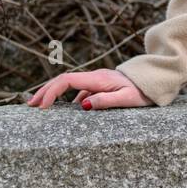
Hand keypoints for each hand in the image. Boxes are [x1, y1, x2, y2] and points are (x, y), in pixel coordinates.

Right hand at [26, 68, 153, 109]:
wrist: (155, 80)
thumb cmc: (143, 91)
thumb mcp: (127, 99)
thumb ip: (106, 101)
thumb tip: (82, 105)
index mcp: (98, 79)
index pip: (67, 81)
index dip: (51, 91)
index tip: (42, 106)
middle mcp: (94, 77)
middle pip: (63, 80)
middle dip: (45, 91)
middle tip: (31, 106)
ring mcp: (96, 81)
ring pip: (69, 85)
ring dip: (54, 94)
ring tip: (40, 107)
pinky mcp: (100, 86)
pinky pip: (79, 91)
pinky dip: (67, 98)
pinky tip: (64, 110)